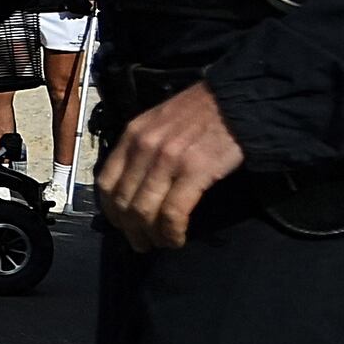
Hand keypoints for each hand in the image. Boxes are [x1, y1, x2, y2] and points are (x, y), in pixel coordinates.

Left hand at [102, 84, 244, 252]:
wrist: (238, 99)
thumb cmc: (202, 111)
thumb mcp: (159, 122)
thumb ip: (143, 148)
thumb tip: (134, 184)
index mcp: (132, 135)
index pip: (106, 182)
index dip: (110, 211)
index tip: (120, 225)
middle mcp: (144, 147)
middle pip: (123, 202)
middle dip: (129, 230)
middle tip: (141, 243)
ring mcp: (168, 159)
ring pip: (145, 211)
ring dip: (151, 235)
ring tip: (161, 243)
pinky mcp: (194, 170)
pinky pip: (173, 212)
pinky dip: (171, 232)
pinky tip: (177, 238)